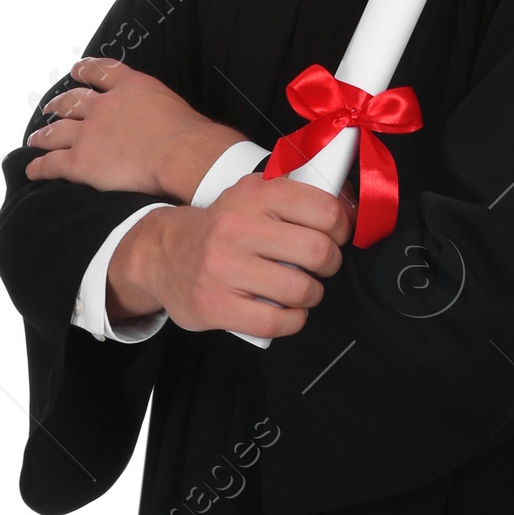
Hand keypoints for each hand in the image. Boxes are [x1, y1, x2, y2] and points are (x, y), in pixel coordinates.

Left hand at [25, 59, 244, 201]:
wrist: (183, 154)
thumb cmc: (191, 135)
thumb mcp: (174, 105)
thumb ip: (156, 107)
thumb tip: (161, 120)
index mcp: (130, 87)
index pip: (100, 71)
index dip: (85, 70)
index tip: (77, 70)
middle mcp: (104, 106)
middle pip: (72, 101)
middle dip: (59, 104)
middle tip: (51, 108)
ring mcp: (89, 134)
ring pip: (55, 131)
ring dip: (43, 135)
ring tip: (36, 138)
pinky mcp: (80, 162)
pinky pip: (51, 163)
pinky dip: (39, 167)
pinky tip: (32, 169)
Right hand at [106, 173, 355, 339]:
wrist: (163, 253)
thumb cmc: (223, 227)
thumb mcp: (253, 197)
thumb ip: (295, 198)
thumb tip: (351, 209)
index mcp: (254, 194)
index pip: (325, 210)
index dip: (342, 228)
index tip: (337, 236)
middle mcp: (236, 227)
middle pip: (318, 252)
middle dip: (330, 264)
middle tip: (320, 265)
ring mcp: (222, 268)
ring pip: (301, 289)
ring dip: (312, 294)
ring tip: (301, 289)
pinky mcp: (213, 305)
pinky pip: (277, 320)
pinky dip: (294, 320)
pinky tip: (288, 311)